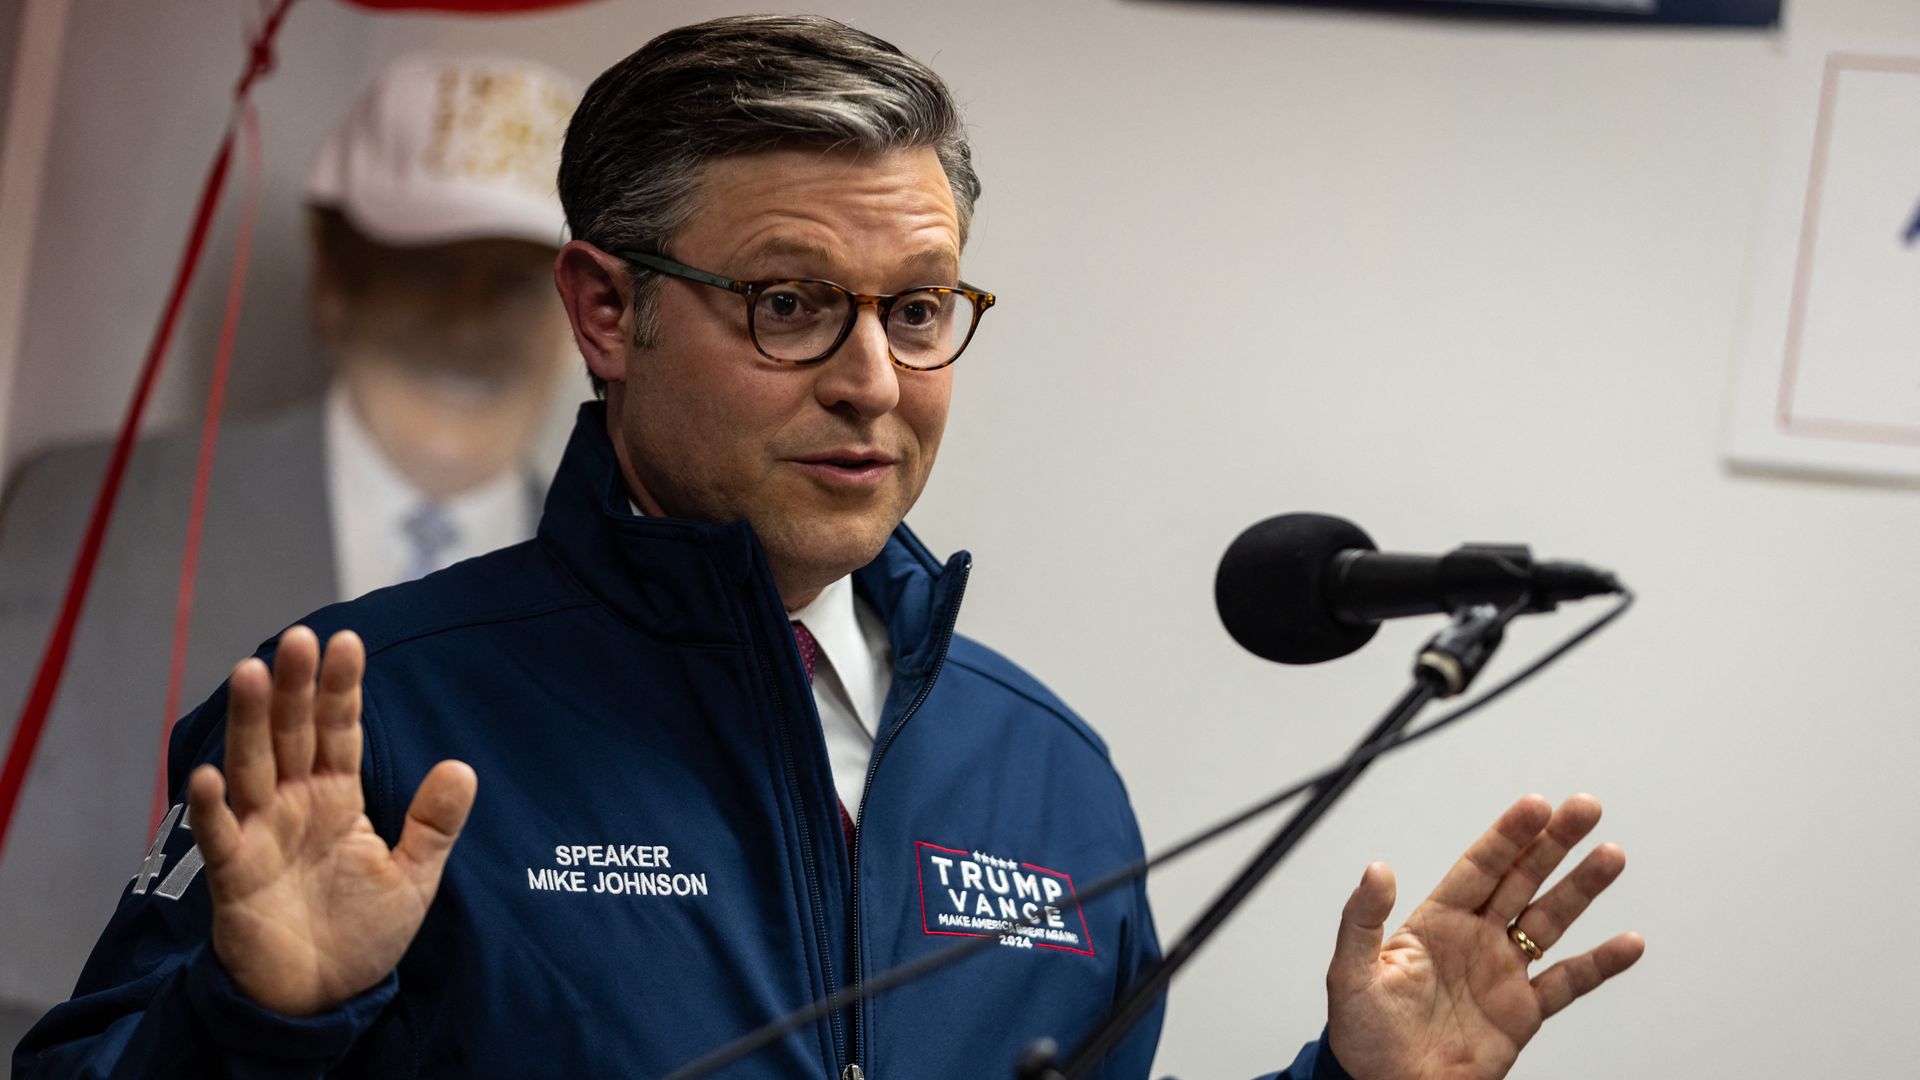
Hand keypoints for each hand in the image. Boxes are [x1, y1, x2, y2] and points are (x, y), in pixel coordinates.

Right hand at [185, 626, 476, 1015]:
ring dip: (250, 722)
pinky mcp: (233, 873)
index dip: (341, 689)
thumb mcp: (414, 877)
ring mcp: (260, 833)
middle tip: (300, 638)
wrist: (321, 997)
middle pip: (292, 734)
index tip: (347, 640)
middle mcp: (295, 804)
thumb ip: (434, 824)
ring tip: (252, 673)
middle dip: (295, 687)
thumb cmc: (361, 933)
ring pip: (252, 766)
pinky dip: (211, 807)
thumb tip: (462, 766)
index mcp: (338, 797)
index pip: (340, 731)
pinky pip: (219, 835)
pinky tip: (209, 774)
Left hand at [1323, 794, 1643, 1079]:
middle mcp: (1474, 939)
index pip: (1479, 867)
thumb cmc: (1361, 1033)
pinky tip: (1629, 943)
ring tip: (1611, 855)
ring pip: (1550, 919)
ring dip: (1581, 888)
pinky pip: (1568, 982)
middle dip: (1554, 844)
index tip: (1538, 805)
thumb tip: (1377, 868)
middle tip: (1586, 808)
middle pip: (1522, 880)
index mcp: (1435, 922)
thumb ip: (1363, 919)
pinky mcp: (1522, 1013)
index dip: (1508, 836)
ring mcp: (1501, 972)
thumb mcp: (1351, 972)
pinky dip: (1600, 964)